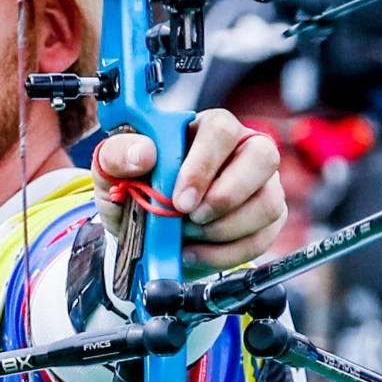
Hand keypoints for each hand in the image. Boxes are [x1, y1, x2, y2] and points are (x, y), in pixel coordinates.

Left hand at [92, 109, 286, 274]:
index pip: (220, 130)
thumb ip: (118, 154)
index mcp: (206, 127)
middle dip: (227, 197)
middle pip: (263, 157)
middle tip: (192, 219)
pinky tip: (196, 252)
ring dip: (225, 230)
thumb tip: (143, 153)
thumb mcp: (113, 172)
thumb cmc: (135, 189)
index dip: (203, 166)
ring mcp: (262, 184)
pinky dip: (225, 254)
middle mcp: (243, 149)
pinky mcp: (268, 220)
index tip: (180, 201)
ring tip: (188, 236)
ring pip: (268, 203)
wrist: (143, 230)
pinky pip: (262, 238)